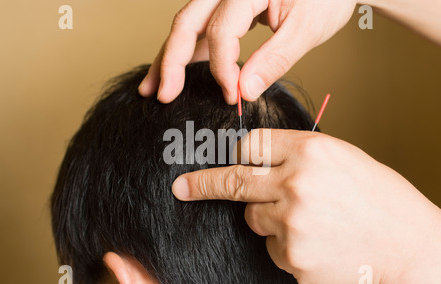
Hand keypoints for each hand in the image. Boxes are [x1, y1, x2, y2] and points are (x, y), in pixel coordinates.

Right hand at [139, 0, 357, 104]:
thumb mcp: (306, 28)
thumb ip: (274, 59)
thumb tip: (244, 90)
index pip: (221, 31)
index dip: (222, 68)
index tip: (232, 97)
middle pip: (188, 22)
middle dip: (172, 61)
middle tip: (163, 95)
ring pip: (189, 26)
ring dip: (171, 59)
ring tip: (156, 88)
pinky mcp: (229, 8)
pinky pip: (202, 30)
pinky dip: (190, 54)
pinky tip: (180, 74)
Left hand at [172, 129, 440, 283]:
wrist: (407, 244)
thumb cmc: (378, 198)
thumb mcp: (341, 158)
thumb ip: (296, 155)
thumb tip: (256, 157)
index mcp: (311, 151)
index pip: (251, 144)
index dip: (239, 152)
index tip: (226, 159)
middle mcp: (296, 183)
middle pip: (234, 180)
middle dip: (203, 184)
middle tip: (181, 187)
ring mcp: (292, 223)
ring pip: (252, 217)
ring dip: (268, 217)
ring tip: (308, 220)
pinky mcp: (292, 256)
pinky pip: (271, 246)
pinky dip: (284, 244)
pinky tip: (315, 241)